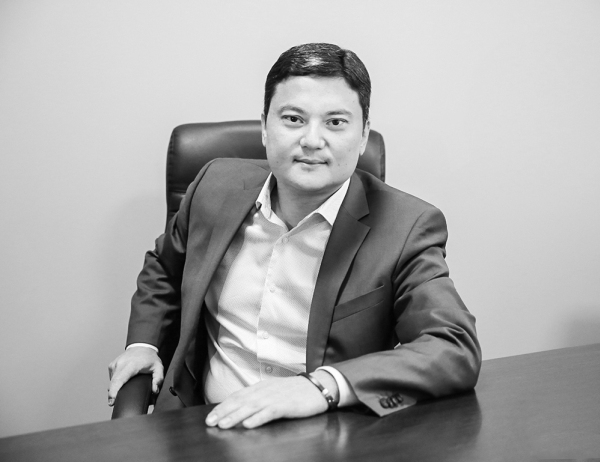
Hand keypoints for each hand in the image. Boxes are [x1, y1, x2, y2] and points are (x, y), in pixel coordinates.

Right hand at [107, 346, 163, 405]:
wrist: (142, 345)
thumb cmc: (149, 357)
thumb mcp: (158, 367)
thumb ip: (158, 379)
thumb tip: (154, 391)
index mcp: (131, 365)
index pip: (119, 380)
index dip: (114, 392)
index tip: (112, 401)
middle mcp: (120, 364)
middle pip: (112, 383)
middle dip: (112, 395)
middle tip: (116, 403)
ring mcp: (115, 364)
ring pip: (111, 381)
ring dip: (115, 388)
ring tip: (122, 392)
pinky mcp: (111, 365)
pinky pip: (111, 378)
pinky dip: (115, 383)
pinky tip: (122, 383)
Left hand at [205, 370, 336, 428]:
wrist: (319, 386)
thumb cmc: (296, 392)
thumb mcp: (274, 391)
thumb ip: (259, 398)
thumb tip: (241, 408)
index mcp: (262, 387)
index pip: (238, 396)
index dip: (223, 406)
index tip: (211, 416)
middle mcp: (266, 390)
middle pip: (241, 401)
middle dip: (224, 412)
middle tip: (210, 422)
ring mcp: (276, 397)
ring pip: (252, 407)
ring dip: (236, 416)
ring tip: (224, 425)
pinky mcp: (287, 405)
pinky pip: (270, 412)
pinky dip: (258, 418)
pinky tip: (249, 424)